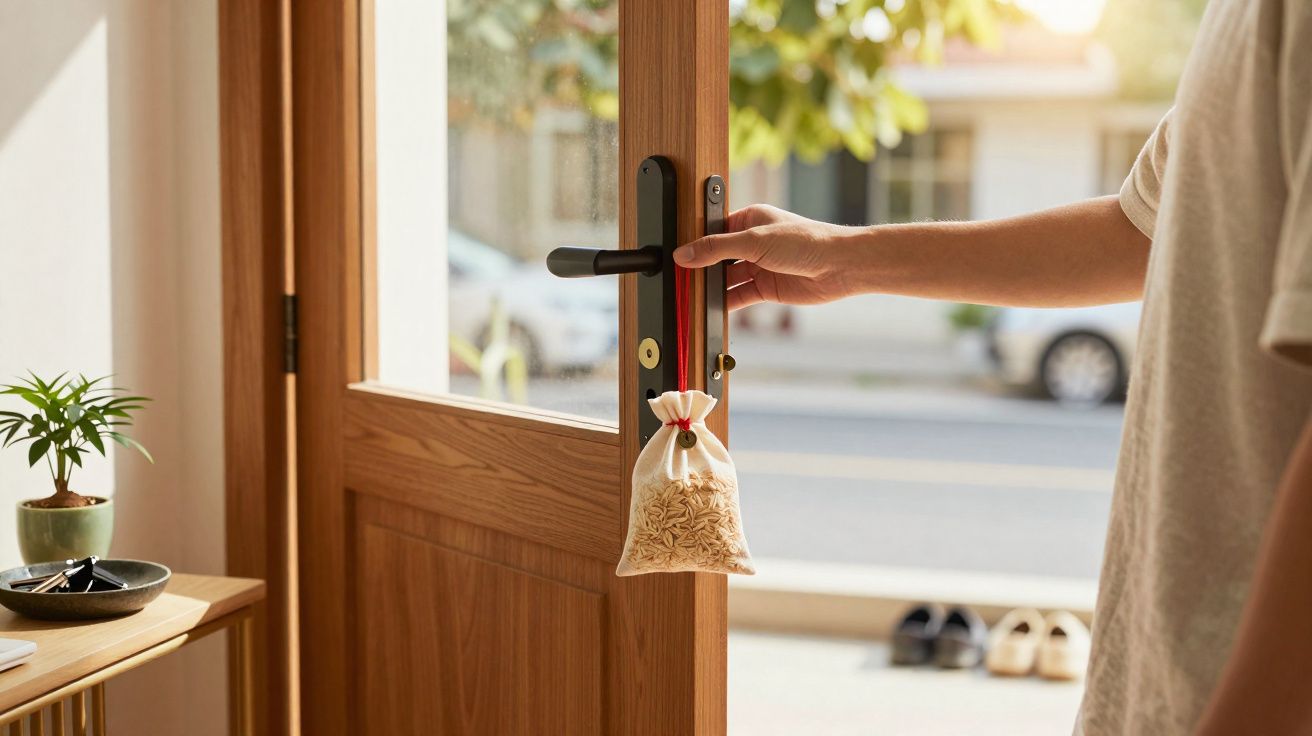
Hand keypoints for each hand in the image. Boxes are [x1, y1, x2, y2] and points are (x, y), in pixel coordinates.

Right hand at [673, 204, 857, 310]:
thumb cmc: (806, 241)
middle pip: (717, 257)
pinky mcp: (766, 288)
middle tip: (678, 279)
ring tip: (690, 297)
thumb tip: (684, 254)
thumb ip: (716, 248)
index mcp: (749, 219)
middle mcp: (753, 242)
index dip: (695, 243)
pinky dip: (724, 303)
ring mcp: (759, 266)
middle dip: (700, 269)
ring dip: (711, 288)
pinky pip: (739, 297)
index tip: (676, 256)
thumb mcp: (754, 241)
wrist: (840, 267)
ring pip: (726, 279)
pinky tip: (710, 309)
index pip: (713, 231)